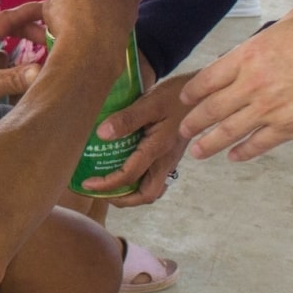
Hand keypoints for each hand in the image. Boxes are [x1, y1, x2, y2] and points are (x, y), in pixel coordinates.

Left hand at [0, 2, 49, 144]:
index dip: (28, 12)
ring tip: (36, 50)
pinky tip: (14, 70)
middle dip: (25, 27)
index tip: (49, 9)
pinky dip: (6, 60)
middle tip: (47, 37)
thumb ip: (14, 78)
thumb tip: (41, 69)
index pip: (4, 18)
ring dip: (15, 42)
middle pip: (1, 27)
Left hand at [81, 73, 192, 206]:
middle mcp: (167, 160)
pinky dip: (141, 182)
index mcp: (159, 149)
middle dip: (122, 199)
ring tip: (111, 187)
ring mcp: (171, 160)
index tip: (87, 184)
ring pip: (153, 189)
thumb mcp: (150, 102)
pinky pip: (157, 178)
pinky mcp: (172, 156)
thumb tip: (102, 134)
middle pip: (146, 194)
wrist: (205, 93)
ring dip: (132, 194)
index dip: (106, 184)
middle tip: (100, 192)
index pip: (130, 176)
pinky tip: (129, 172)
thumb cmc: (177, 95)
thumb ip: (127, 119)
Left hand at [178, 7, 292, 160]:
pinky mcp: (290, 128)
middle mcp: (253, 84)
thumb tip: (260, 46)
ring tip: (197, 151)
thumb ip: (268, 38)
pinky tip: (234, 157)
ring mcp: (270, 109)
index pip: (209, 78)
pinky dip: (244, 152)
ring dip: (209, 143)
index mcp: (250, 55)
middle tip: (184, 130)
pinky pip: (259, 144)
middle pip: (212, 108)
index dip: (194, 92)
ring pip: (228, 131)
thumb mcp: (292, 21)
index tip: (186, 99)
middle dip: (194, 121)